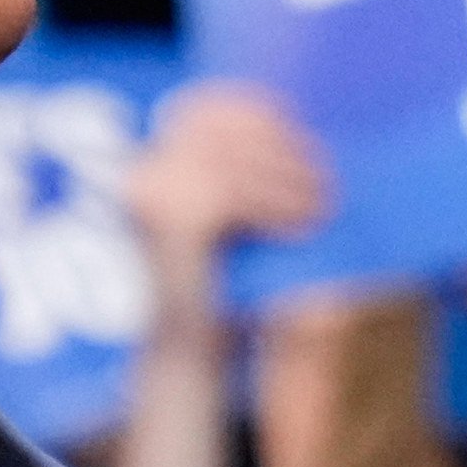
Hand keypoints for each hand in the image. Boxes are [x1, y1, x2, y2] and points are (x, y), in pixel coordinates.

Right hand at [119, 82, 333, 331]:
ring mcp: (152, 196)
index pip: (205, 107)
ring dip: (287, 180)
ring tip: (319, 211)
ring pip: (235, 160)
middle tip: (324, 182)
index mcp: (150, 165)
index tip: (296, 131)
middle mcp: (142, 173)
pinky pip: (234, 193)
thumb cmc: (219, 287)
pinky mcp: (170, 220)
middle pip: (225, 127)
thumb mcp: (233, 218)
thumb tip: (299, 132)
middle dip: (282, 148)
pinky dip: (276, 205)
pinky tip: (299, 227)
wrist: (188, 360)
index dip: (256, 112)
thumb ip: (247, 172)